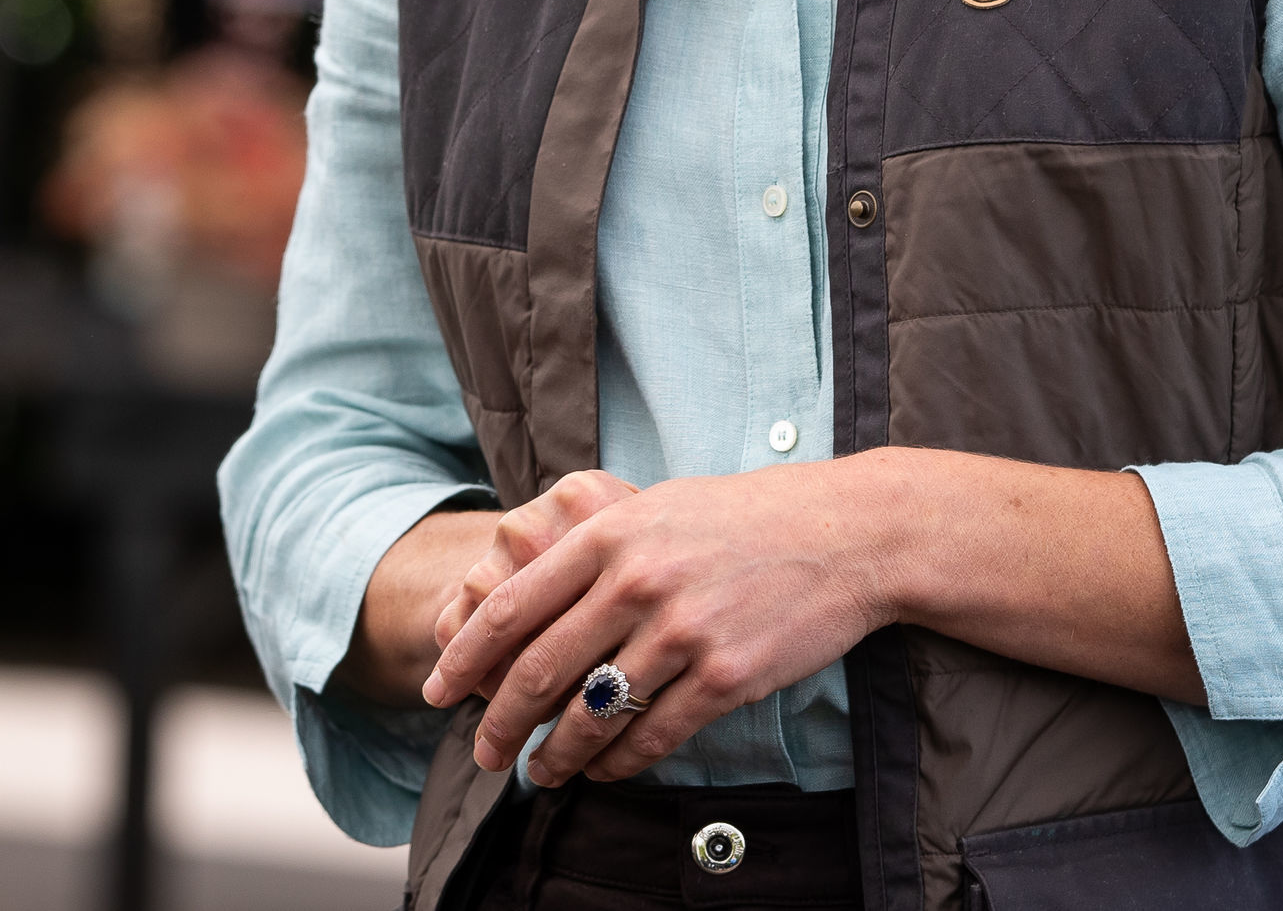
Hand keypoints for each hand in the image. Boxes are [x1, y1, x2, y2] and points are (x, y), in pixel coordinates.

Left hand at [421, 458, 893, 786]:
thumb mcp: (657, 508)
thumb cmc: (745, 519)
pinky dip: (621, 763)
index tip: (437, 690)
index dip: (464, 656)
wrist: (846, 533)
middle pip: (540, 670)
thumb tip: (526, 602)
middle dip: (500, 722)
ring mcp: (684, 630)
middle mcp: (638, 581)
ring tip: (543, 774)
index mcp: (609, 535)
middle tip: (484, 753)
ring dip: (558, 755)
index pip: (512, 606)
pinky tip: (606, 771)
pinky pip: (655, 735)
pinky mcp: (727, 674)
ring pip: (594, 714)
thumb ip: (593, 549)